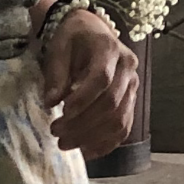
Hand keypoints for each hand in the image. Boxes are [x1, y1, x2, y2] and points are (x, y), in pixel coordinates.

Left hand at [40, 10, 139, 159]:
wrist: (92, 31)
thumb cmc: (73, 39)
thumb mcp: (59, 48)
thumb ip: (56, 74)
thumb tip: (51, 102)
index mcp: (110, 49)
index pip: (102, 79)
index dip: (83, 99)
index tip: (61, 112)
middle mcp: (128, 68)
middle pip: (111, 103)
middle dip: (82, 123)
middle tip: (56, 133)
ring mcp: (133, 86)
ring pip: (119, 120)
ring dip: (92, 137)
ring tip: (65, 143)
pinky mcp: (131, 102)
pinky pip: (124, 128)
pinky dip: (105, 143)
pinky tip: (85, 151)